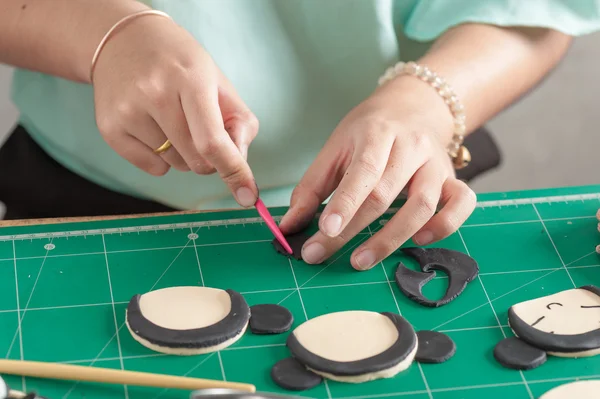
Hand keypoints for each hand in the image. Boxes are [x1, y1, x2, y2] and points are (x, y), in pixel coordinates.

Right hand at [91, 14, 258, 206]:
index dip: (234, 172)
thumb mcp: (219, 82)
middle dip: (209, 158)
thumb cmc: (181, 65)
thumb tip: (240, 165)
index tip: (249, 197)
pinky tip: (153, 125)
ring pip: (175, 166)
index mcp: (190, 80)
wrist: (123, 40)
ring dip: (184, 154)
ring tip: (171, 118)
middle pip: (196, 160)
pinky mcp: (110, 129)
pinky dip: (161, 157)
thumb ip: (240, 123)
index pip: (213, 141)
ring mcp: (128, 112)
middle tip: (201, 129)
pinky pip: (153, 168)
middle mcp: (155, 94)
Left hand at [279, 76, 475, 269]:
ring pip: (422, 205)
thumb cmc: (369, 130)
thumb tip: (289, 225)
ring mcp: (436, 164)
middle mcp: (411, 147)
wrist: (414, 106)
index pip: (362, 172)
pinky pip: (461, 204)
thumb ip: (312, 186)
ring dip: (391, 239)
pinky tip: (419, 240)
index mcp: (377, 134)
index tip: (323, 231)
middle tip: (321, 254)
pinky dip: (444, 226)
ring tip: (360, 260)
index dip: (344, 204)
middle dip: (351, 230)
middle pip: (384, 194)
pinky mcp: (453, 178)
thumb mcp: (336, 148)